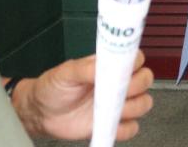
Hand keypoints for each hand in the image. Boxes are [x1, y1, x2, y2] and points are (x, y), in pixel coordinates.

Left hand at [12, 51, 153, 139]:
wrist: (41, 113)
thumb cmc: (53, 88)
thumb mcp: (66, 72)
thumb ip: (85, 68)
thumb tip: (103, 66)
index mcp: (109, 66)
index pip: (135, 59)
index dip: (135, 63)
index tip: (125, 70)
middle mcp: (118, 84)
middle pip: (145, 80)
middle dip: (137, 86)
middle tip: (117, 91)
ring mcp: (117, 104)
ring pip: (144, 103)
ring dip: (134, 107)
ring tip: (112, 110)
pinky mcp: (112, 124)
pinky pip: (131, 128)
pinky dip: (125, 129)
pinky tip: (109, 126)